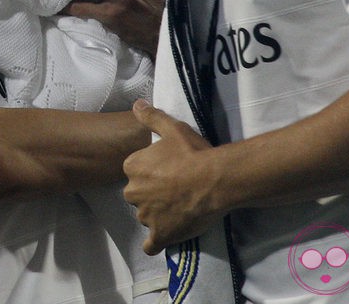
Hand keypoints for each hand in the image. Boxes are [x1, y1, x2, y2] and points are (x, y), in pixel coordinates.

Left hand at [124, 100, 219, 253]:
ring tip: (179, 207)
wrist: (215, 179)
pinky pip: (151, 245)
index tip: (166, 170)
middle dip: (151, 193)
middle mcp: (133, 193)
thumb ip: (151, 117)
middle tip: (173, 188)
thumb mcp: (172, 128)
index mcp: (133, 167)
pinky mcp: (160, 235)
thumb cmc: (193, 153)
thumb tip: (137, 105)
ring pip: (145, 217)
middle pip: (137, 195)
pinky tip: (166, 235)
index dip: (150, 171)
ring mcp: (146, 216)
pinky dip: (156, 241)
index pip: (134, 171)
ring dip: (157, 214)